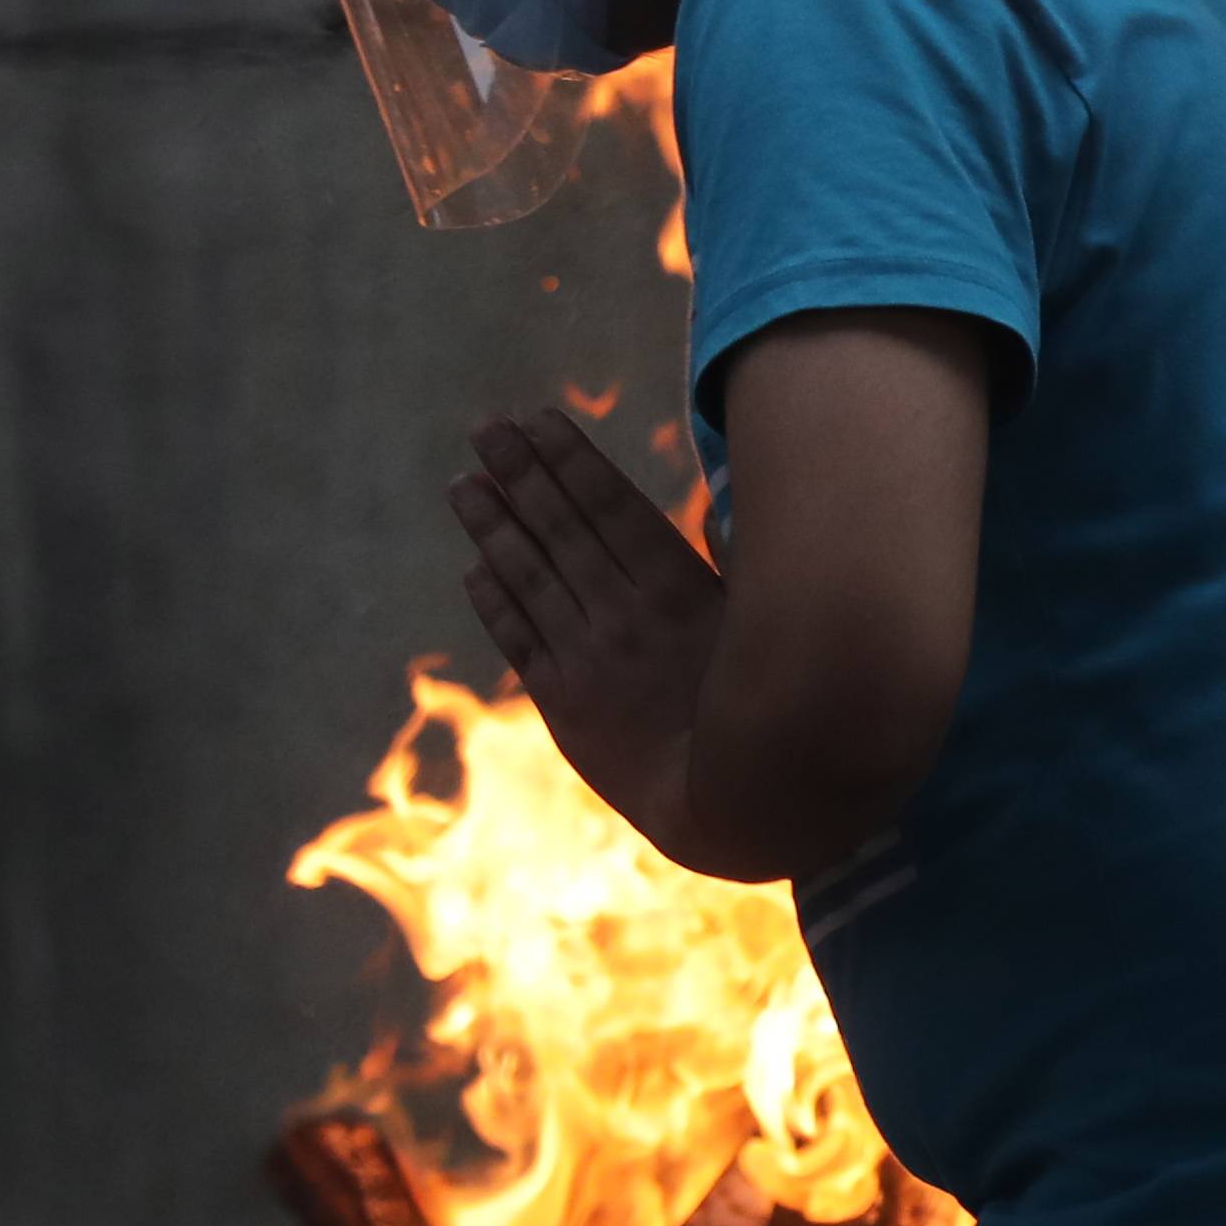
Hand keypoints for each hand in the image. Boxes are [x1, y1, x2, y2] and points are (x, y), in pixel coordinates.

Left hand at [449, 407, 726, 859]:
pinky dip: (494, 600)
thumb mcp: (758, 630)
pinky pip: (518, 639)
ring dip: (491, 525)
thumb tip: (709, 507)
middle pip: (559, 526)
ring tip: (463, 485)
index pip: (609, 505)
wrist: (727, 806)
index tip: (537, 419)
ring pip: (528, 575)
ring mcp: (588, 657)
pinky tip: (475, 567)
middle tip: (485, 430)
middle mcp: (625, 613)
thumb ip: (730, 567)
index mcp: (677, 587)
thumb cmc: (761, 709)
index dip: (568, 459)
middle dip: (519, 473)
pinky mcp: (563, 703)